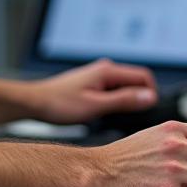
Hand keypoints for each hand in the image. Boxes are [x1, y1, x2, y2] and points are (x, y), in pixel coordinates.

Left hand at [31, 58, 157, 124]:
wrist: (36, 103)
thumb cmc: (60, 104)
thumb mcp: (96, 106)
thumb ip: (124, 100)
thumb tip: (150, 96)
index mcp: (108, 71)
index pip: (144, 76)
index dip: (151, 93)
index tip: (148, 111)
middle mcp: (105, 69)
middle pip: (135, 80)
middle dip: (139, 97)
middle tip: (132, 118)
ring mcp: (98, 75)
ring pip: (124, 85)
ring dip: (126, 100)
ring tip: (114, 117)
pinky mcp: (92, 82)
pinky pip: (113, 89)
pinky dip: (115, 100)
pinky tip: (103, 114)